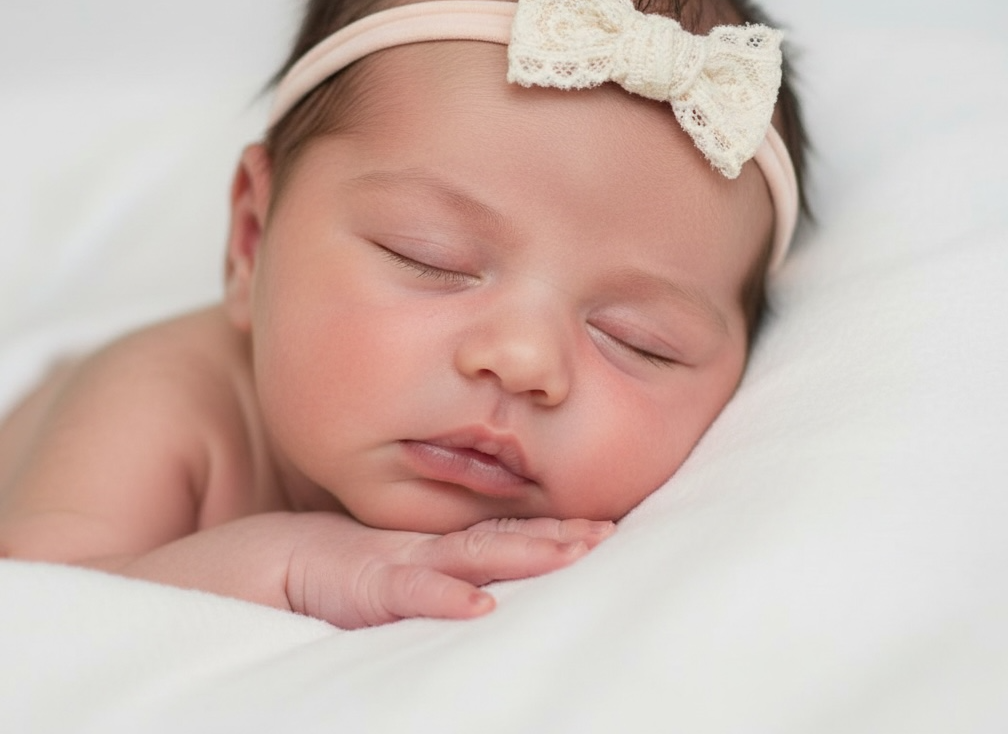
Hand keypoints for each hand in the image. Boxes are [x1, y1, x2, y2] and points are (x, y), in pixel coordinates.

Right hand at [282, 513, 614, 627]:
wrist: (273, 562)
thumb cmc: (341, 571)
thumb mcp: (399, 574)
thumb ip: (441, 575)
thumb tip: (492, 591)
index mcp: (438, 548)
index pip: (506, 534)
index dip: (553, 530)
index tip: (602, 528)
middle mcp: (430, 549)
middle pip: (504, 539)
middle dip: (557, 536)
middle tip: (607, 534)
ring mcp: (402, 563)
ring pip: (472, 556)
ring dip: (525, 554)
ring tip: (573, 553)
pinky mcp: (368, 588)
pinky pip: (411, 593)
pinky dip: (446, 598)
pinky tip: (480, 607)